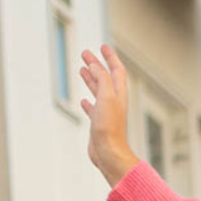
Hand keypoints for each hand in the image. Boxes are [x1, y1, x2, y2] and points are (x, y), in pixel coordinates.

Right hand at [79, 44, 138, 186]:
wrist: (109, 154)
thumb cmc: (110, 128)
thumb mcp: (106, 96)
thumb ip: (102, 78)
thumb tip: (96, 65)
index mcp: (118, 93)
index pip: (116, 69)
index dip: (110, 57)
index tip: (102, 46)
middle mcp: (113, 102)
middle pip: (105, 78)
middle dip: (96, 64)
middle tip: (86, 54)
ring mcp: (106, 113)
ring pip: (98, 91)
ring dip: (90, 79)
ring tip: (82, 70)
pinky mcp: (98, 124)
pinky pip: (93, 109)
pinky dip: (88, 102)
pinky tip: (83, 100)